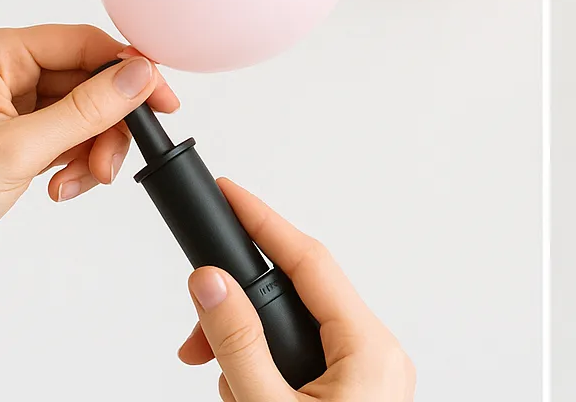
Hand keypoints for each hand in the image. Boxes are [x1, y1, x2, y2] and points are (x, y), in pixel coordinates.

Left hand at [0, 25, 176, 387]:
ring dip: (90, 151)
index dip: (129, 72)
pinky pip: (64, 140)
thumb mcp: (19, 150)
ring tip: (77, 183)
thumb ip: (87, 111)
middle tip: (111, 162)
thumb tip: (140, 75)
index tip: (161, 103)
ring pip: (80, 115)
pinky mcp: (9, 141)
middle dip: (107, 125)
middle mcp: (3, 72)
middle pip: (88, 82)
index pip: (85, 43)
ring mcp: (6, 108)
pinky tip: (59, 189)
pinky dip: (72, 164)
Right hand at [177, 179, 413, 401]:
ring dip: (252, 353)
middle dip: (243, 313)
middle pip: (298, 299)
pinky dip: (271, 372)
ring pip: (299, 333)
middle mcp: (379, 356)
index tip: (228, 194)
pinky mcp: (357, 395)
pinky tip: (248, 393)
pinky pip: (310, 360)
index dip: (263, 221)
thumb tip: (212, 283)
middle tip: (195, 341)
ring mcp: (371, 378)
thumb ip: (239, 344)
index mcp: (370, 349)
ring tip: (231, 390)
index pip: (309, 260)